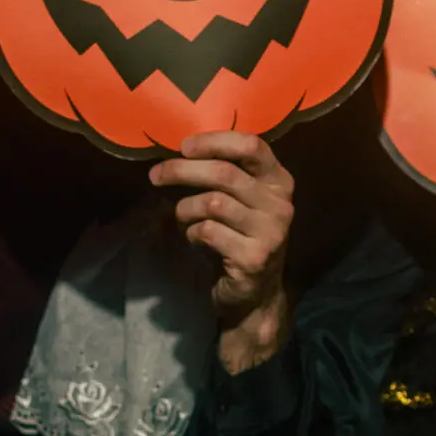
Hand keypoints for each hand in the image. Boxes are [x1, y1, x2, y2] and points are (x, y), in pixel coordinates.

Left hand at [154, 132, 295, 366]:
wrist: (255, 293)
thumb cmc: (240, 237)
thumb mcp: (241, 201)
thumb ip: (225, 174)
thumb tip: (179, 151)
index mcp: (279, 181)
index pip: (252, 145)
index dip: (214, 141)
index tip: (183, 146)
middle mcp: (280, 204)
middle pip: (225, 173)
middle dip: (182, 170)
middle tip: (156, 175)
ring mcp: (270, 232)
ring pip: (212, 203)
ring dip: (185, 208)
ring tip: (181, 217)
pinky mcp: (254, 257)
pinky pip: (208, 232)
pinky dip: (192, 233)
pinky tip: (195, 239)